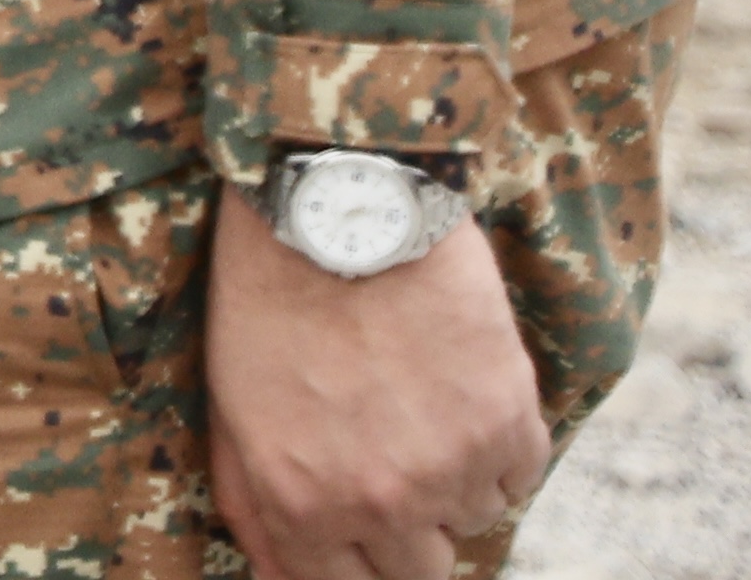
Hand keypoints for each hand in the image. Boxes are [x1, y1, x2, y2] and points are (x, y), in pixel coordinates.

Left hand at [204, 179, 554, 579]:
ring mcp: (450, 468)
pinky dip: (498, 447)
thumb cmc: (268, 299)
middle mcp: (381, 503)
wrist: (340, 207)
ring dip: (452, 482)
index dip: (353, 562)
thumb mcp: (230, 406)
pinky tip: (458, 389)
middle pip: (420, 573)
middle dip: (405, 534)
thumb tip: (274, 573)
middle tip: (391, 464)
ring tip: (417, 403)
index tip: (360, 529)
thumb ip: (253, 504)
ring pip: (472, 522)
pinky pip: (519, 477)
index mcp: (302, 505)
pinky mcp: (508, 422)